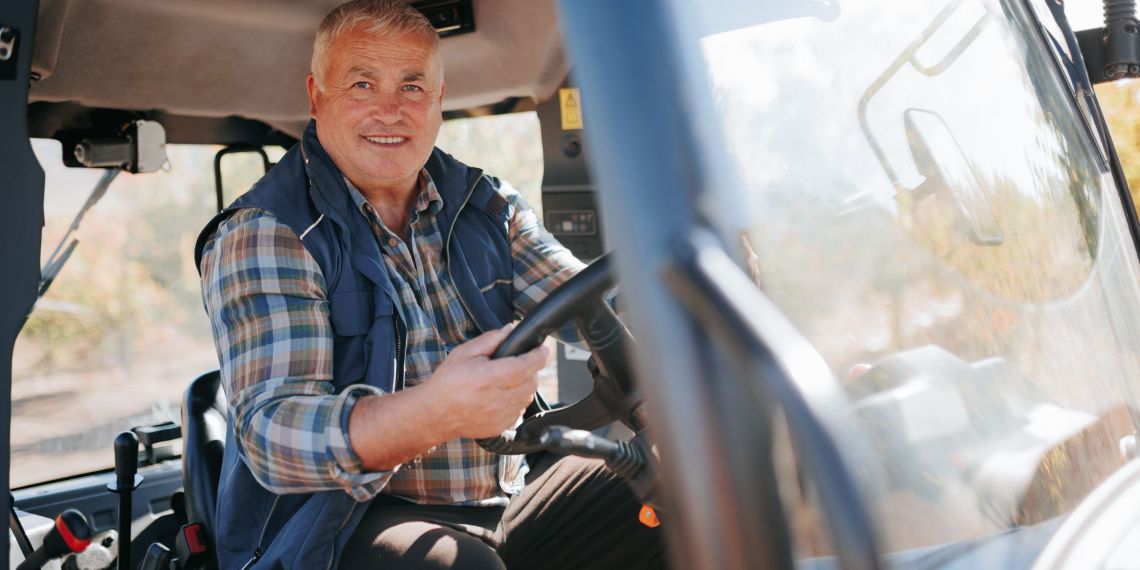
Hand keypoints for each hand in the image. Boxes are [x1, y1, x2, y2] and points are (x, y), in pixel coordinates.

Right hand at [426, 325, 548, 438]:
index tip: (542, 349)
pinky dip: (517, 401)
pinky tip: (501, 395)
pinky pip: (520, 410)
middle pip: (532, 381)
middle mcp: (497, 398)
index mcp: (489, 377)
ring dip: (524, 385)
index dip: (539, 355)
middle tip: (519, 363)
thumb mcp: (464, 353)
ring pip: (528, 396)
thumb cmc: (447, 382)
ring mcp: (500, 415)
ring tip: (508, 379)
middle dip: (530, 370)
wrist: (434, 413)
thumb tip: (510, 330)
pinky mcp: (501, 426)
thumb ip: (490, 340)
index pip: (526, 366)